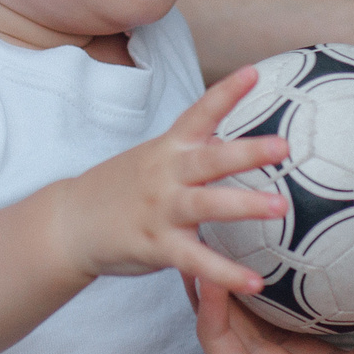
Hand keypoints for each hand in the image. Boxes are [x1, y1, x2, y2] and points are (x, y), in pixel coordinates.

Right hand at [48, 67, 288, 296]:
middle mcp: (166, 174)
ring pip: (206, 205)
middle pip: (209, 159)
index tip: (253, 71)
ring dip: (244, 205)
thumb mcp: (153, 158)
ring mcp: (161, 210)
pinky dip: (226, 273)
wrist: (70, 223)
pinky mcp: (157, 246)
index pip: (199, 113)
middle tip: (283, 146)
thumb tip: (231, 141)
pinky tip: (256, 282)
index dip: (225, 92)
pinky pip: (196, 260)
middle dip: (246, 152)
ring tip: (281, 207)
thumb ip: (192, 151)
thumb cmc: (120, 187)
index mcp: (168, 149)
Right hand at [193, 170, 353, 353]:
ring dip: (222, 297)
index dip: (322, 249)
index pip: (346, 287)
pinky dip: (219, 332)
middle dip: (258, 270)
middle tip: (235, 219)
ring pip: (253, 339)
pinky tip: (211, 287)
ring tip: (199, 246)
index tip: (308, 202)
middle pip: (288, 312)